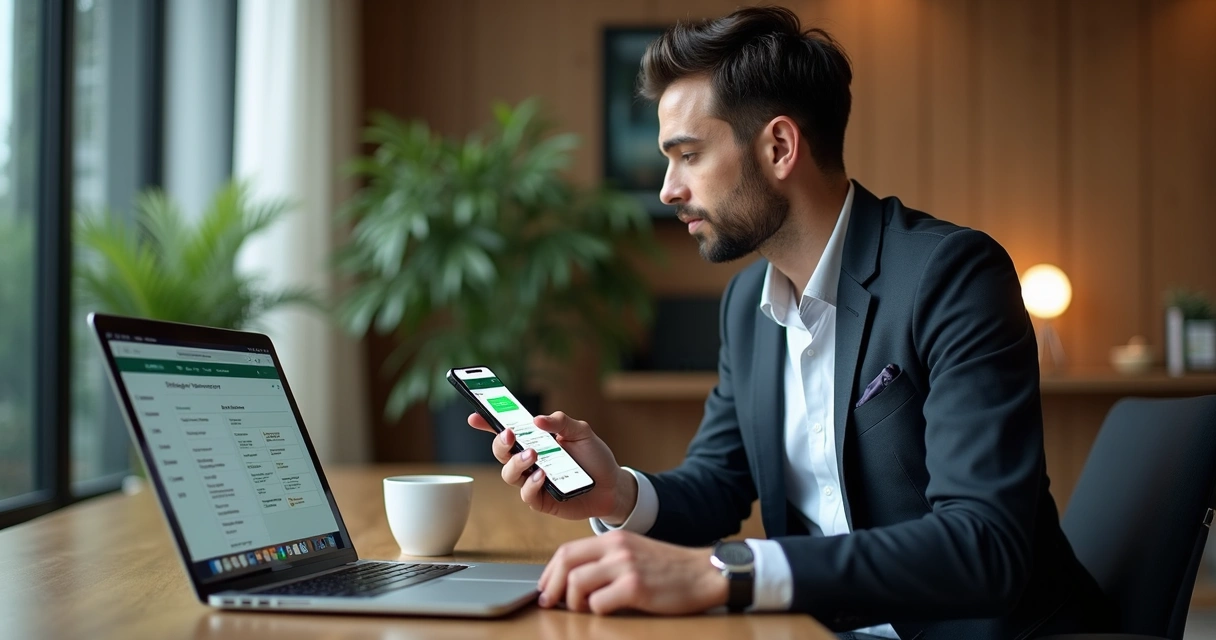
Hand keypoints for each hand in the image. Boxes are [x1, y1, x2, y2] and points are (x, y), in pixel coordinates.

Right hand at [468, 411, 637, 521]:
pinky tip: (542, 476)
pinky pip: (527, 495)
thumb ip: (561, 422)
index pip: (506, 431)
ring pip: (509, 474)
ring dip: (516, 463)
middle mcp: (529, 461)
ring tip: (533, 454)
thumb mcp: (582, 432)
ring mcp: (533, 481)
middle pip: (501, 452)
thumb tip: (537, 419)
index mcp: (535, 440)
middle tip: (509, 434)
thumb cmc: (594, 457)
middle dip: (500, 442)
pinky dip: (531, 484)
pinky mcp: (542, 501)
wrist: (612, 485)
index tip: (475, 415)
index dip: (487, 423)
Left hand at [538, 530, 727, 614]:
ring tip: (584, 610)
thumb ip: (607, 560)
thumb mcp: (635, 553)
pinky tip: (609, 612)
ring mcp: (626, 566)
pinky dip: (598, 612)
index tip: (545, 589)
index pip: (567, 551)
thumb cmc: (671, 569)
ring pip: (577, 583)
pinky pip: (600, 603)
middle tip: (550, 603)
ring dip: (573, 602)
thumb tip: (574, 580)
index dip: (550, 572)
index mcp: (614, 539)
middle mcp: (617, 548)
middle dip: (552, 587)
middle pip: (566, 563)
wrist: (704, 574)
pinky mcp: (636, 587)